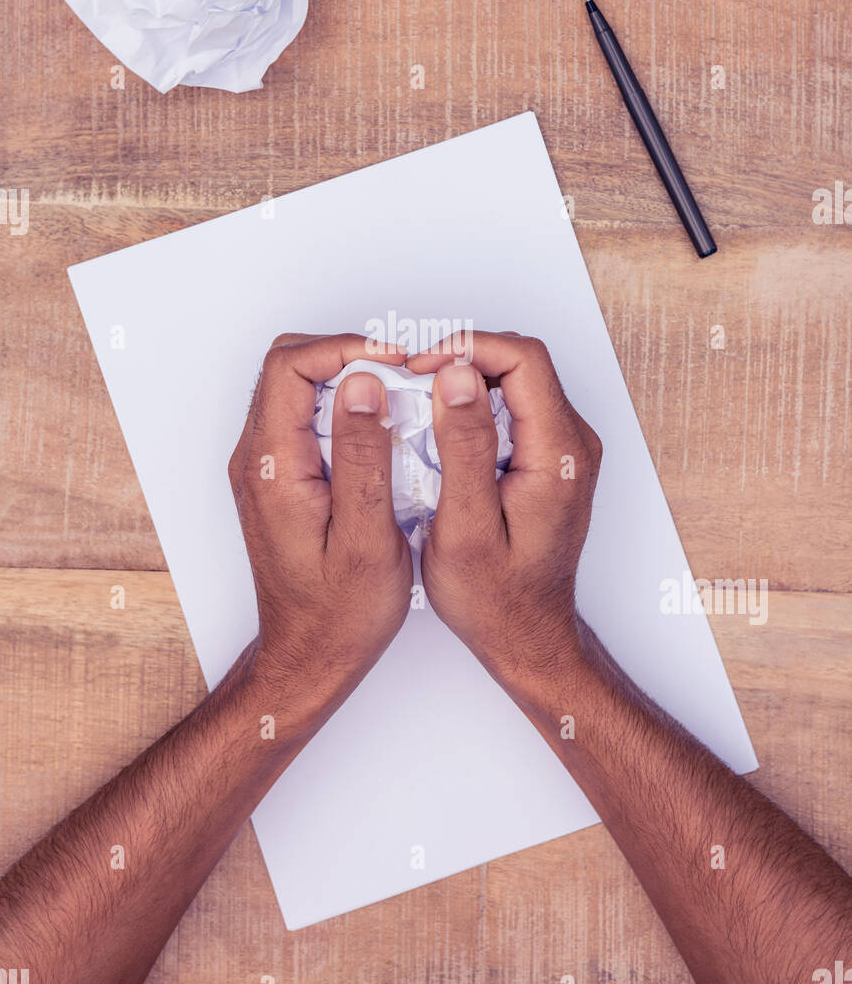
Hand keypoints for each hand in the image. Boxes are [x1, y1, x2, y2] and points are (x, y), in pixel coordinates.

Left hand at [229, 333, 413, 733]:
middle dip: (347, 354)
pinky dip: (342, 408)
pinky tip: (381, 431)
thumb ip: (363, 456)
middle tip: (400, 371)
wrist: (308, 659)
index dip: (346, 348)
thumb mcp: (366, 537)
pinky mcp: (278, 479)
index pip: (291, 365)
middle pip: (288, 366)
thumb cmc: (339, 615)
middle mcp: (256, 459)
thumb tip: (363, 384)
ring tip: (399, 397)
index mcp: (272, 467)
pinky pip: (303, 417)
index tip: (395, 361)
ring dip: (346, 380)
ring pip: (296, 388)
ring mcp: (263, 468)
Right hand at [404, 332, 601, 702]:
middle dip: (462, 357)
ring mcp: (564, 450)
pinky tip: (442, 428)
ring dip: (467, 379)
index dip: (466, 347)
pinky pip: (516, 406)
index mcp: (557, 455)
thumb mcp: (465, 527)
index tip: (419, 366)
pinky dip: (476, 403)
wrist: (528, 636)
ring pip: (518, 380)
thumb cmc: (495, 598)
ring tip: (420, 401)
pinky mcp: (549, 459)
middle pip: (522, 362)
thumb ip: (465, 447)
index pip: (523, 359)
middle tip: (412, 379)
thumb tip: (457, 375)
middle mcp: (572, 444)